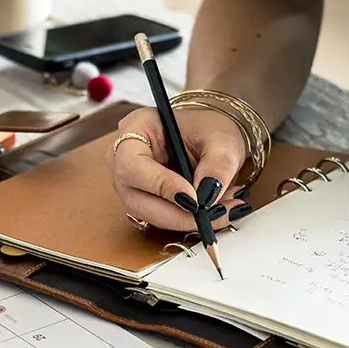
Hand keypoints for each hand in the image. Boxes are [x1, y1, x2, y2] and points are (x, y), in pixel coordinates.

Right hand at [108, 107, 251, 231]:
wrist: (212, 137)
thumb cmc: (209, 128)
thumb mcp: (222, 140)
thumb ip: (217, 166)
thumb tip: (207, 197)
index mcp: (136, 127)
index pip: (133, 165)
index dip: (161, 185)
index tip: (194, 198)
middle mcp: (124, 157)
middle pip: (137, 198)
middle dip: (180, 213)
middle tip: (217, 212)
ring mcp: (131, 182)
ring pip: (150, 215)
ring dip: (188, 219)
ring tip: (224, 209)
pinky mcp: (144, 200)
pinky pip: (161, 219)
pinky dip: (189, 220)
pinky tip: (215, 211)